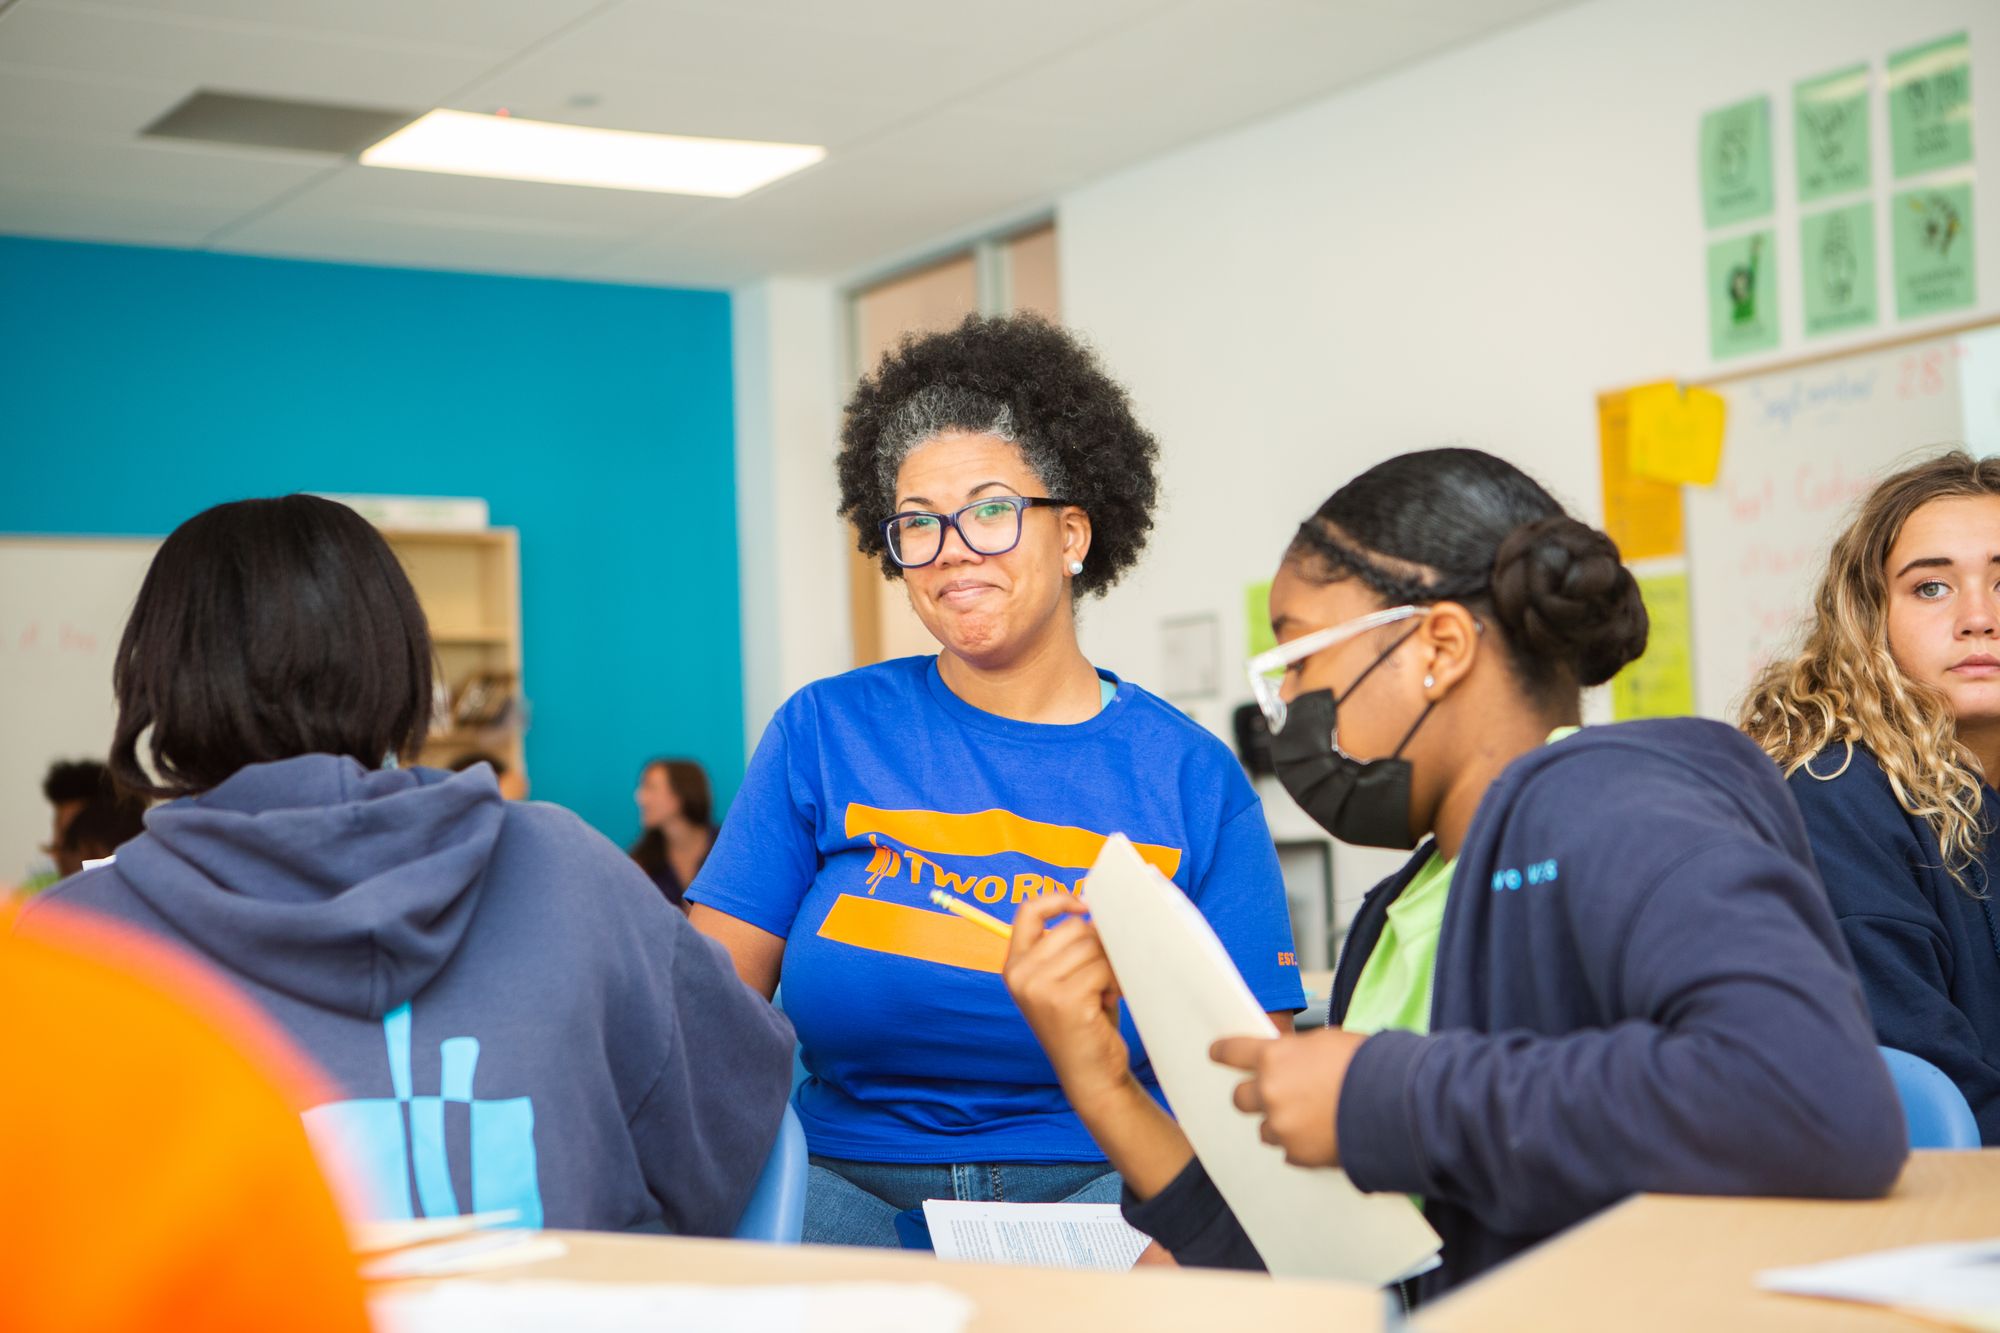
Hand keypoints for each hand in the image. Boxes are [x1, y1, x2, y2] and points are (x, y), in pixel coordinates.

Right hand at [1003, 892, 1132, 1114]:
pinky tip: (1108, 1002)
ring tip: (1105, 993)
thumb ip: (1069, 946)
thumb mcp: (1066, 979)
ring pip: (1092, 947)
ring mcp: (1039, 987)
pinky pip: (1103, 968)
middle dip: (1099, 948)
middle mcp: (1020, 975)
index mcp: (1015, 966)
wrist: (1092, 1075)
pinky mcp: (1064, 1000)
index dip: (1058, 900)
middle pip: (1073, 928)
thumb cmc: (1086, 1023)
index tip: (1084, 906)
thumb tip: (1098, 906)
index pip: (1028, 911)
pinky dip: (1115, 983)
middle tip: (1103, 978)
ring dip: (1109, 967)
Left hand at [1210, 1026, 1367, 1167]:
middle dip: (1254, 1096)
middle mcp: (1269, 1092)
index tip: (1215, 1053)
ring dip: (1280, 1124)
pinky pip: (1288, 1152)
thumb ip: (1297, 1052)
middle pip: (1240, 1098)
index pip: (1232, 1052)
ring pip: (1265, 1128)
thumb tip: (1289, 1059)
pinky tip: (1323, 1136)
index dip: (1222, 1052)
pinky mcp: (1297, 1154)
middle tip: (1272, 1096)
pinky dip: (1301, 1146)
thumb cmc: (1367, 1064)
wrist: (1395, 1103)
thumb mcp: (1326, 1043)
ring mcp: (1281, 1126)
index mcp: (1273, 1057)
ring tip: (1311, 1118)